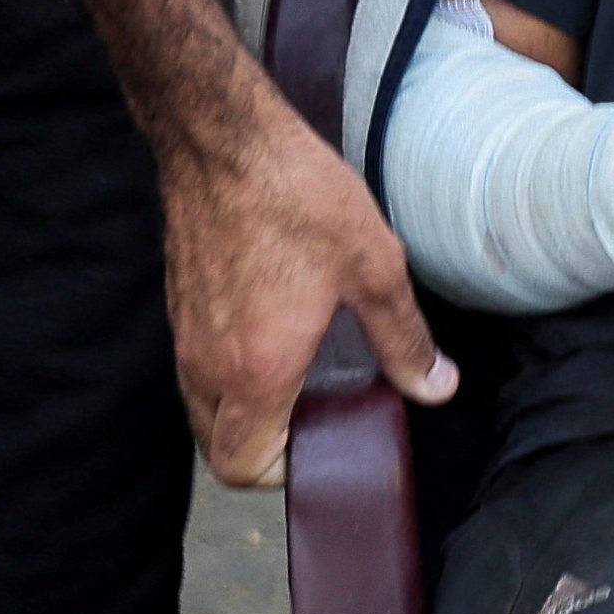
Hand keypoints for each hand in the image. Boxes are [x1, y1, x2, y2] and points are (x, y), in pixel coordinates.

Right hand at [163, 79, 455, 485]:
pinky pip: (196, 364)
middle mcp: (208, 363)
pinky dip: (226, 370)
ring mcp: (185, 334)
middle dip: (264, 448)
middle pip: (218, 447)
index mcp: (255, 370)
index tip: (321, 443)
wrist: (225, 139)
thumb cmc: (295, 195)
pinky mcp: (178, 304)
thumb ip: (404, 337)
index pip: (243, 468)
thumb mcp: (373, 266)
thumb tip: (435, 386)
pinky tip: (269, 328)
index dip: (282, 474)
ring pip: (203, 407)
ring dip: (242, 409)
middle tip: (312, 415)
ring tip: (295, 373)